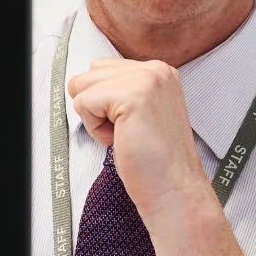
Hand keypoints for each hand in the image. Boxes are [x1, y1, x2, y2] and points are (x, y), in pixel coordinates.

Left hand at [67, 58, 209, 218]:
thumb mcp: (142, 111)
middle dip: (98, 107)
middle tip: (128, 130)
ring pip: (83, 87)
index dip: (105, 102)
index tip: (131, 123)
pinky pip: (84, 103)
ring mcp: (146, 79)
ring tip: (126, 133)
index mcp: (160, 71)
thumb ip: (122, 89)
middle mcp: (156, 69)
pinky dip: (95, 128)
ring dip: (96, 117)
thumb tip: (82, 85)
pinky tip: (122, 138)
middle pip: (89, 74)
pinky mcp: (132, 95)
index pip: (103, 68)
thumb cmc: (155, 159)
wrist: (174, 187)